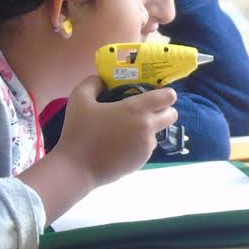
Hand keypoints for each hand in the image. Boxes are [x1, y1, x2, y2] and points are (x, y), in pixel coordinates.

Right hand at [54, 76, 179, 186]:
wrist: (76, 168)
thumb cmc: (78, 131)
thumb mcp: (79, 98)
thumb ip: (94, 83)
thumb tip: (104, 80)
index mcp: (136, 110)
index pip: (168, 96)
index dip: (164, 93)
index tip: (152, 93)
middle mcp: (147, 128)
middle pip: (172, 115)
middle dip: (163, 110)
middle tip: (144, 110)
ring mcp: (147, 147)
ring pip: (159, 132)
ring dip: (149, 128)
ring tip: (125, 129)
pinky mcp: (142, 162)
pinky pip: (147, 147)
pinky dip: (139, 143)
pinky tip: (119, 144)